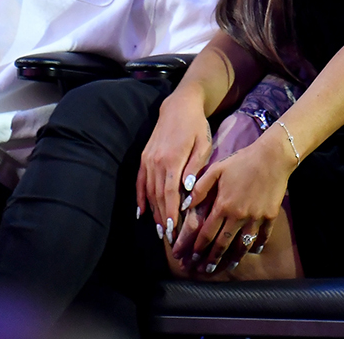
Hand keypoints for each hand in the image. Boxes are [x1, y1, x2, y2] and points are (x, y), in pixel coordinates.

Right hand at [136, 87, 211, 245]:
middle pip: (157, 195)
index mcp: (172, 158)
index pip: (169, 192)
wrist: (178, 106)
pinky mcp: (144, 157)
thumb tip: (186, 190)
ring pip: (148, 190)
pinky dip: (140, 197)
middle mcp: (156, 161)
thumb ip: (194, 167)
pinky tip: (142, 212)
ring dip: (153, 211)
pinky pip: (140, 181)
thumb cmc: (196, 126)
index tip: (173, 229)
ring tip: (159, 229)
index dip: (170, 212)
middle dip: (162, 217)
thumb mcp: (203, 144)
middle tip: (168, 237)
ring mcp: (147, 159)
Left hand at [171, 110, 264, 265]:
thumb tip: (186, 205)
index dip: (198, 248)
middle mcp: (238, 216)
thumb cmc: (242, 161)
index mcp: (223, 205)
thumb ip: (200, 188)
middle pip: (223, 244)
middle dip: (212, 259)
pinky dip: (256, 246)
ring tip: (227, 267)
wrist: (272, 158)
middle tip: (205, 270)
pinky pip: (263, 236)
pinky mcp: (270, 216)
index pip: (207, 232)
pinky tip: (252, 251)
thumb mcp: (216, 169)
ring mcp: (255, 218)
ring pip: (242, 244)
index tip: (191, 257)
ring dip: (233, 258)